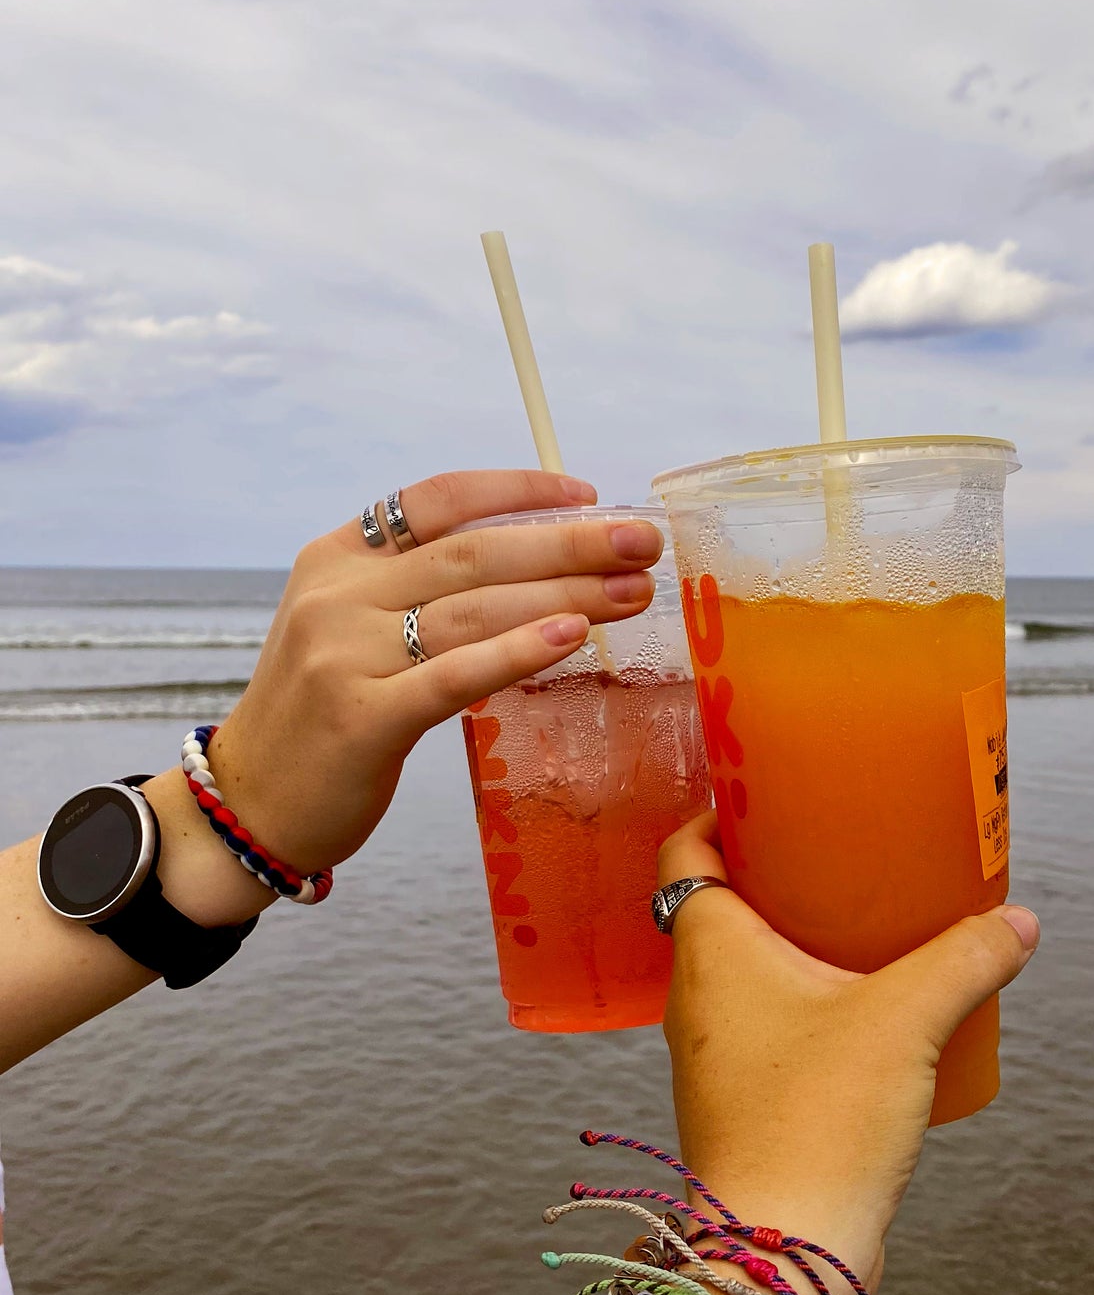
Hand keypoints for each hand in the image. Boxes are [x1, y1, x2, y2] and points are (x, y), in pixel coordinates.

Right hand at [207, 470, 662, 874]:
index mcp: (338, 557)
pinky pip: (454, 674)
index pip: (439, 500)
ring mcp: (344, 654)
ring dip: (566, 594)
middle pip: (474, 552)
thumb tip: (538, 564)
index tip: (589, 495)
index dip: (518, 491)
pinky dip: (517, 651)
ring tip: (632, 591)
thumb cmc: (324, 711)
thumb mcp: (352, 626)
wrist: (249, 804)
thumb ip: (420, 590)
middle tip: (642, 544)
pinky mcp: (361, 718)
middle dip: (569, 543)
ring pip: (475, 609)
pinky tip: (573, 636)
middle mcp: (338, 595)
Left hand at [660, 811, 1039, 1294]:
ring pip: (739, 966)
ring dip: (788, 939)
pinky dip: (799, 997)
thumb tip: (1015, 921)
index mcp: (709, 947)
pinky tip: (860, 1010)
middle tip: (833, 851)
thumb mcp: (905, 1020)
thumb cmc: (816, 1125)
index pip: (682, 851)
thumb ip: (965, 958)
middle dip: (771, 872)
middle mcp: (694, 993)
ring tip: (858, 925)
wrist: (783, 1249)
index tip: (764, 794)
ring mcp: (710, 1049)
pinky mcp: (738, 1094)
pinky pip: (759, 1020)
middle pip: (716, 903)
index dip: (716, 812)